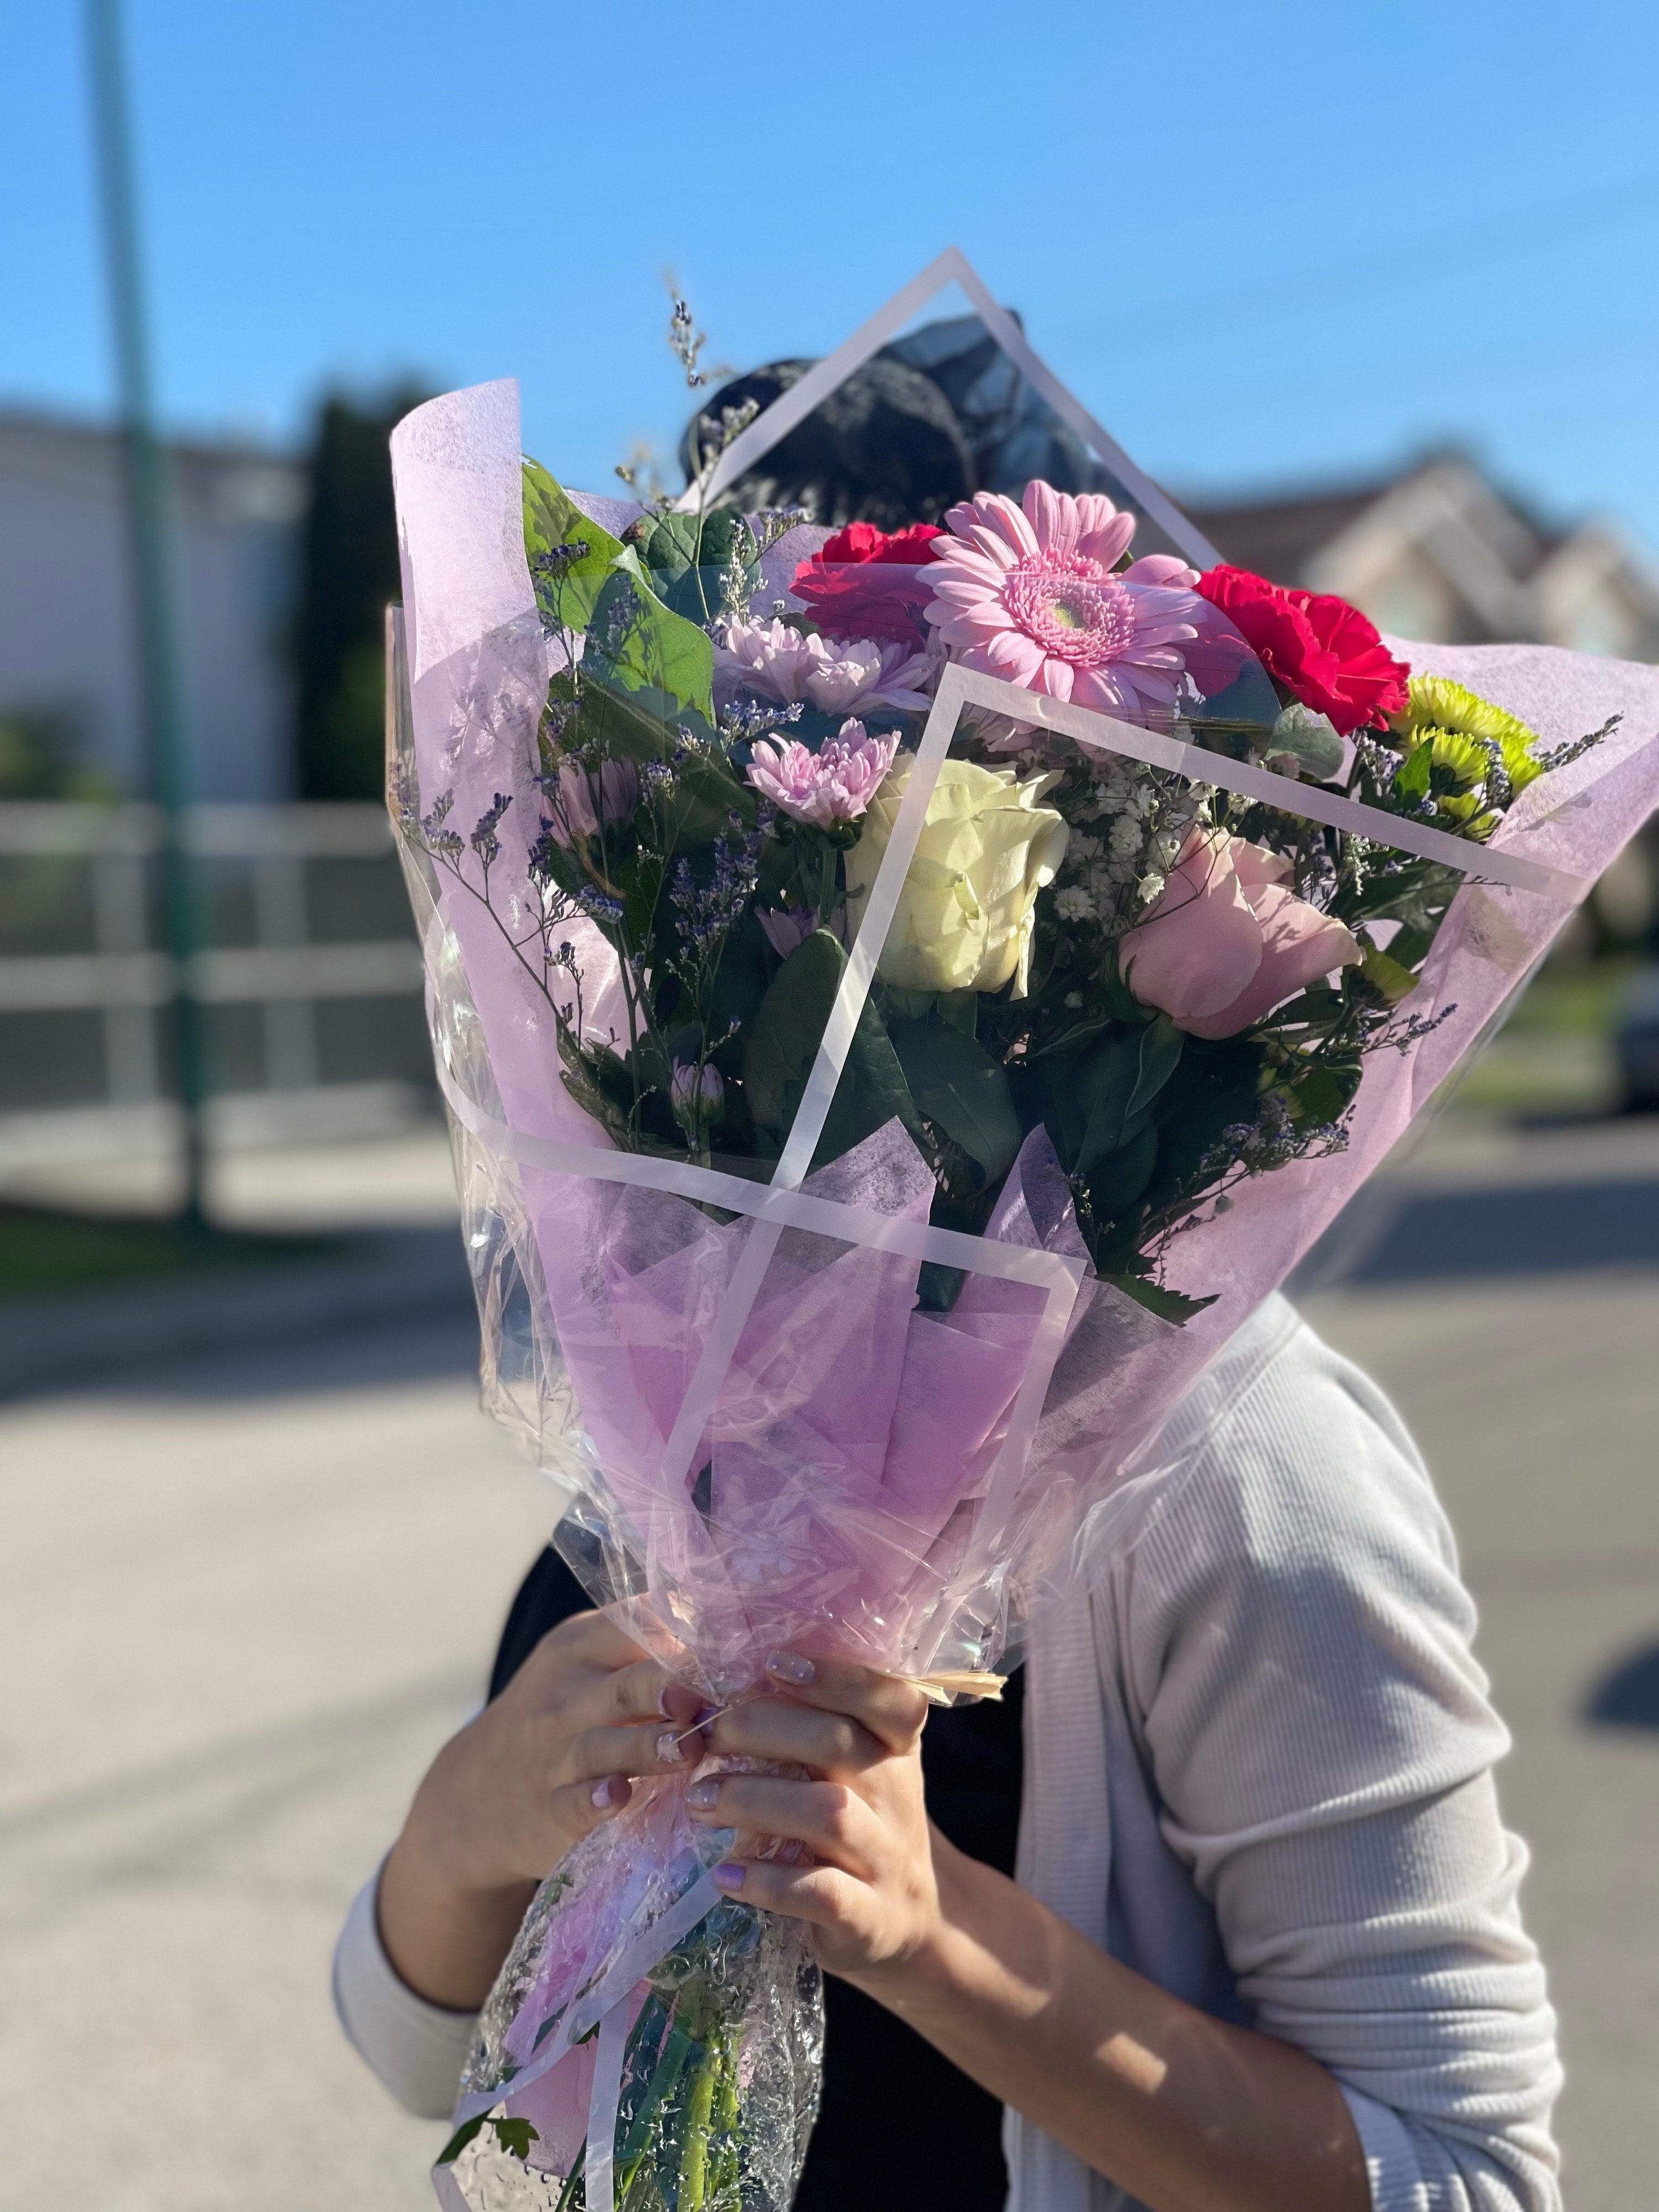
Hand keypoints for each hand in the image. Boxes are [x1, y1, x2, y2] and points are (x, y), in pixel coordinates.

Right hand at [379, 1608, 707, 2006]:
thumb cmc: (558, 1713)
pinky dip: (594, 1800)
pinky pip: (573, 1804)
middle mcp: (569, 1695)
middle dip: (672, 1685)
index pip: (636, 1624)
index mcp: (582, 1646)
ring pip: (605, 1745)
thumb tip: (729, 1621)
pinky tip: (617, 1796)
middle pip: (630, 1683)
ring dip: (648, 1746)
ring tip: (685, 1747)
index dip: (690, 1635)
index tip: (739, 1646)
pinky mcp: (550, 1810)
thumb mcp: (583, 1664)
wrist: (473, 1794)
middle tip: (710, 1694)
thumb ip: (642, 1642)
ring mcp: (556, 1754)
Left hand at [686, 1652, 939, 1982]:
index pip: (888, 1699)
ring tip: (698, 1801)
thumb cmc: (862, 1826)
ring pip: (829, 1814)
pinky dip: (767, 1881)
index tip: (773, 1663)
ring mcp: (887, 1858)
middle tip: (705, 1736)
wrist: (906, 1925)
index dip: (835, 1677)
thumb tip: (727, 1688)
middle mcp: (898, 1796)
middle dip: (762, 1729)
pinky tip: (725, 1875)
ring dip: (753, 1800)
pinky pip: (819, 1892)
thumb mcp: (856, 1773)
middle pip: (838, 1745)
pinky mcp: (868, 1916)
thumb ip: (815, 1730)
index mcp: (896, 1749)